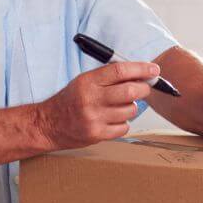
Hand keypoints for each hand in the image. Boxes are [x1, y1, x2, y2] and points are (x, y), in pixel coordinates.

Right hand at [35, 62, 155, 148]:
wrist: (48, 124)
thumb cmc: (70, 100)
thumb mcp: (84, 81)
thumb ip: (108, 77)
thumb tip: (139, 73)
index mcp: (88, 82)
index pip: (120, 71)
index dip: (141, 69)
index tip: (154, 69)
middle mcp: (91, 99)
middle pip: (130, 91)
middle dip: (144, 88)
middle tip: (145, 87)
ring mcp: (94, 118)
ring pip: (130, 111)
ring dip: (131, 108)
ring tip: (120, 107)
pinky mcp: (96, 134)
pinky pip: (124, 127)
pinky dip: (123, 123)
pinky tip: (113, 120)